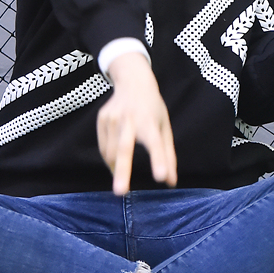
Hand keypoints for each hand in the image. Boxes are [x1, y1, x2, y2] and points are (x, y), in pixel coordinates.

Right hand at [97, 52, 176, 194]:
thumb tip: (171, 183)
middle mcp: (131, 119)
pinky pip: (103, 148)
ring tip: (122, 176)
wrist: (133, 80)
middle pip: (125, 148)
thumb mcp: (165, 127)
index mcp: (151, 121)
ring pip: (111, 153)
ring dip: (116, 169)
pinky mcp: (102, 118)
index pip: (156, 143)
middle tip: (121, 192)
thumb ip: (168, 155)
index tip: (161, 176)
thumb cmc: (152, 108)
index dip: (159, 160)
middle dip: (123, 171)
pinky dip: (109, 158)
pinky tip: (115, 157)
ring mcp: (113, 117)